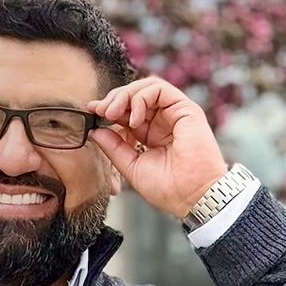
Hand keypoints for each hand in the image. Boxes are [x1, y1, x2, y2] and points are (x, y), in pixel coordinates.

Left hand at [85, 76, 229, 218]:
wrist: (192, 197)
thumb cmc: (168, 189)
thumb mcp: (131, 166)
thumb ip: (113, 147)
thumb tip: (95, 131)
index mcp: (151, 135)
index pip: (127, 112)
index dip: (109, 109)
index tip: (92, 111)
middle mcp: (163, 121)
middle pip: (135, 96)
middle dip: (114, 99)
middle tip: (100, 110)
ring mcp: (175, 114)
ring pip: (146, 88)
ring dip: (125, 96)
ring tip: (112, 112)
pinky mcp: (186, 109)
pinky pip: (159, 89)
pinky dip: (141, 98)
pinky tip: (133, 119)